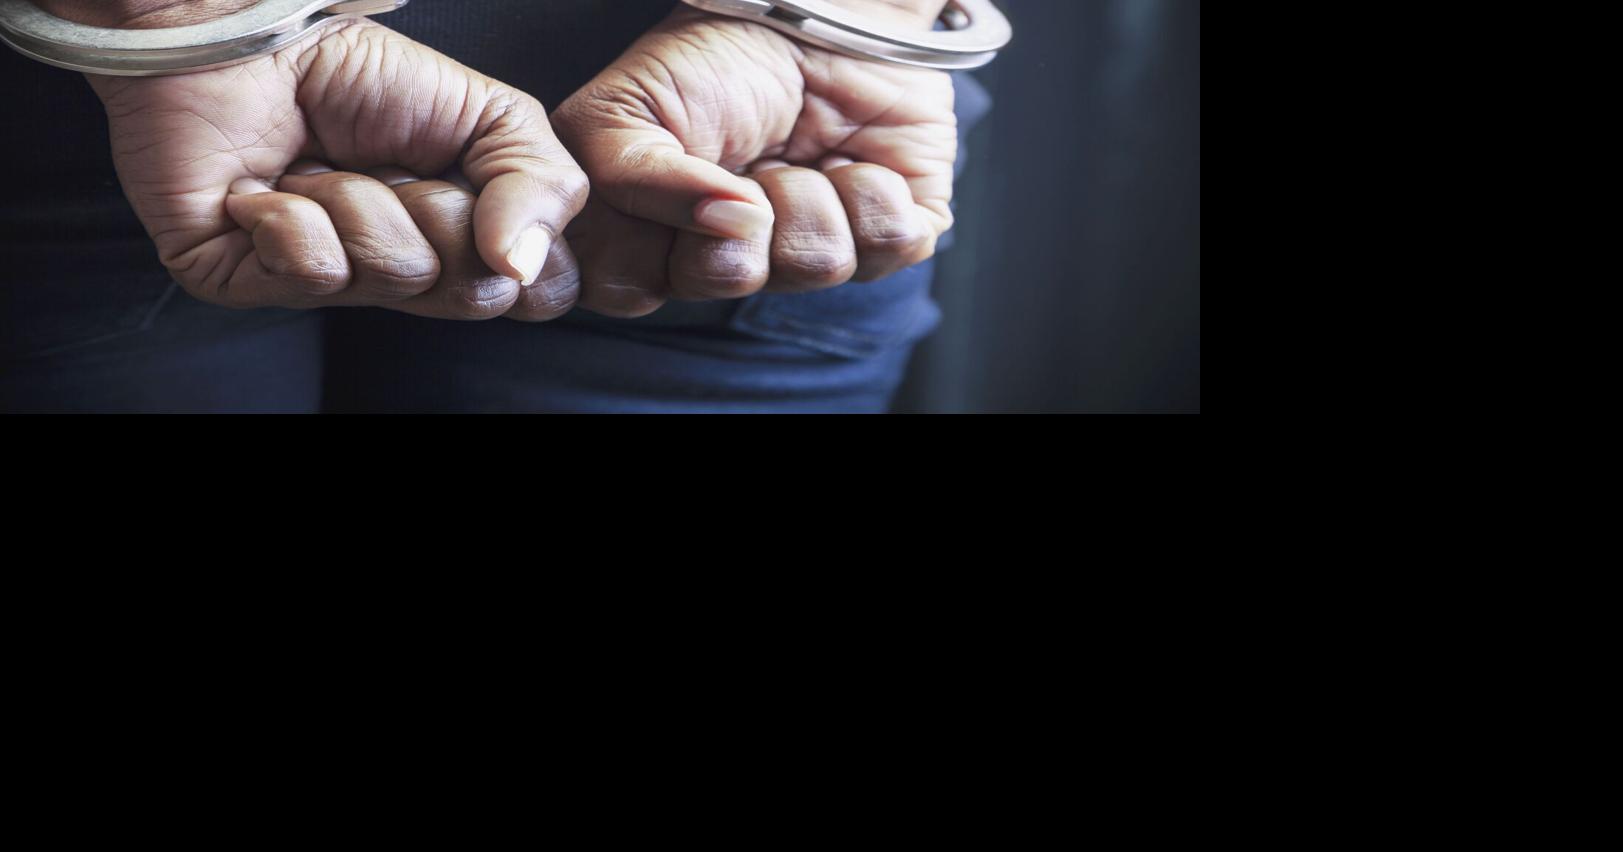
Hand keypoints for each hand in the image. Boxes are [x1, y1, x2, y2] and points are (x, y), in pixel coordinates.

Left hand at [60, 1, 588, 320]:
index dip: (527, 250)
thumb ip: (544, 183)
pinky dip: (297, 213)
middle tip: (398, 168)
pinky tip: (269, 186)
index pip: (539, 291)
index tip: (491, 195)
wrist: (238, 33)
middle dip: (445, 212)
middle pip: (477, 295)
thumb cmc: (353, 73)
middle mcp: (402, 276)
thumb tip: (522, 267)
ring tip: (322, 166)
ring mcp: (327, 288)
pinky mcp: (245, 285)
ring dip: (364, 199)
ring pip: (397, 276)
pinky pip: (315, 272)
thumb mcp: (490, 114)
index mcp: (465, 244)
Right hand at [553, 0, 956, 317]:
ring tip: (798, 154)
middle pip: (727, 278)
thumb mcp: (631, 109)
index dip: (650, 238)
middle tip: (741, 166)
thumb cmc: (713, 63)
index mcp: (663, 244)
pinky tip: (852, 159)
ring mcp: (813, 255)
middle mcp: (737, 261)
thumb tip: (727, 225)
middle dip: (732, 206)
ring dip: (805, 191)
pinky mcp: (890, 238)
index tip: (661, 182)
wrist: (812, 14)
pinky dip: (870, 187)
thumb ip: (634, 184)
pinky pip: (889, 244)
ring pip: (815, 265)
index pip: (632, 288)